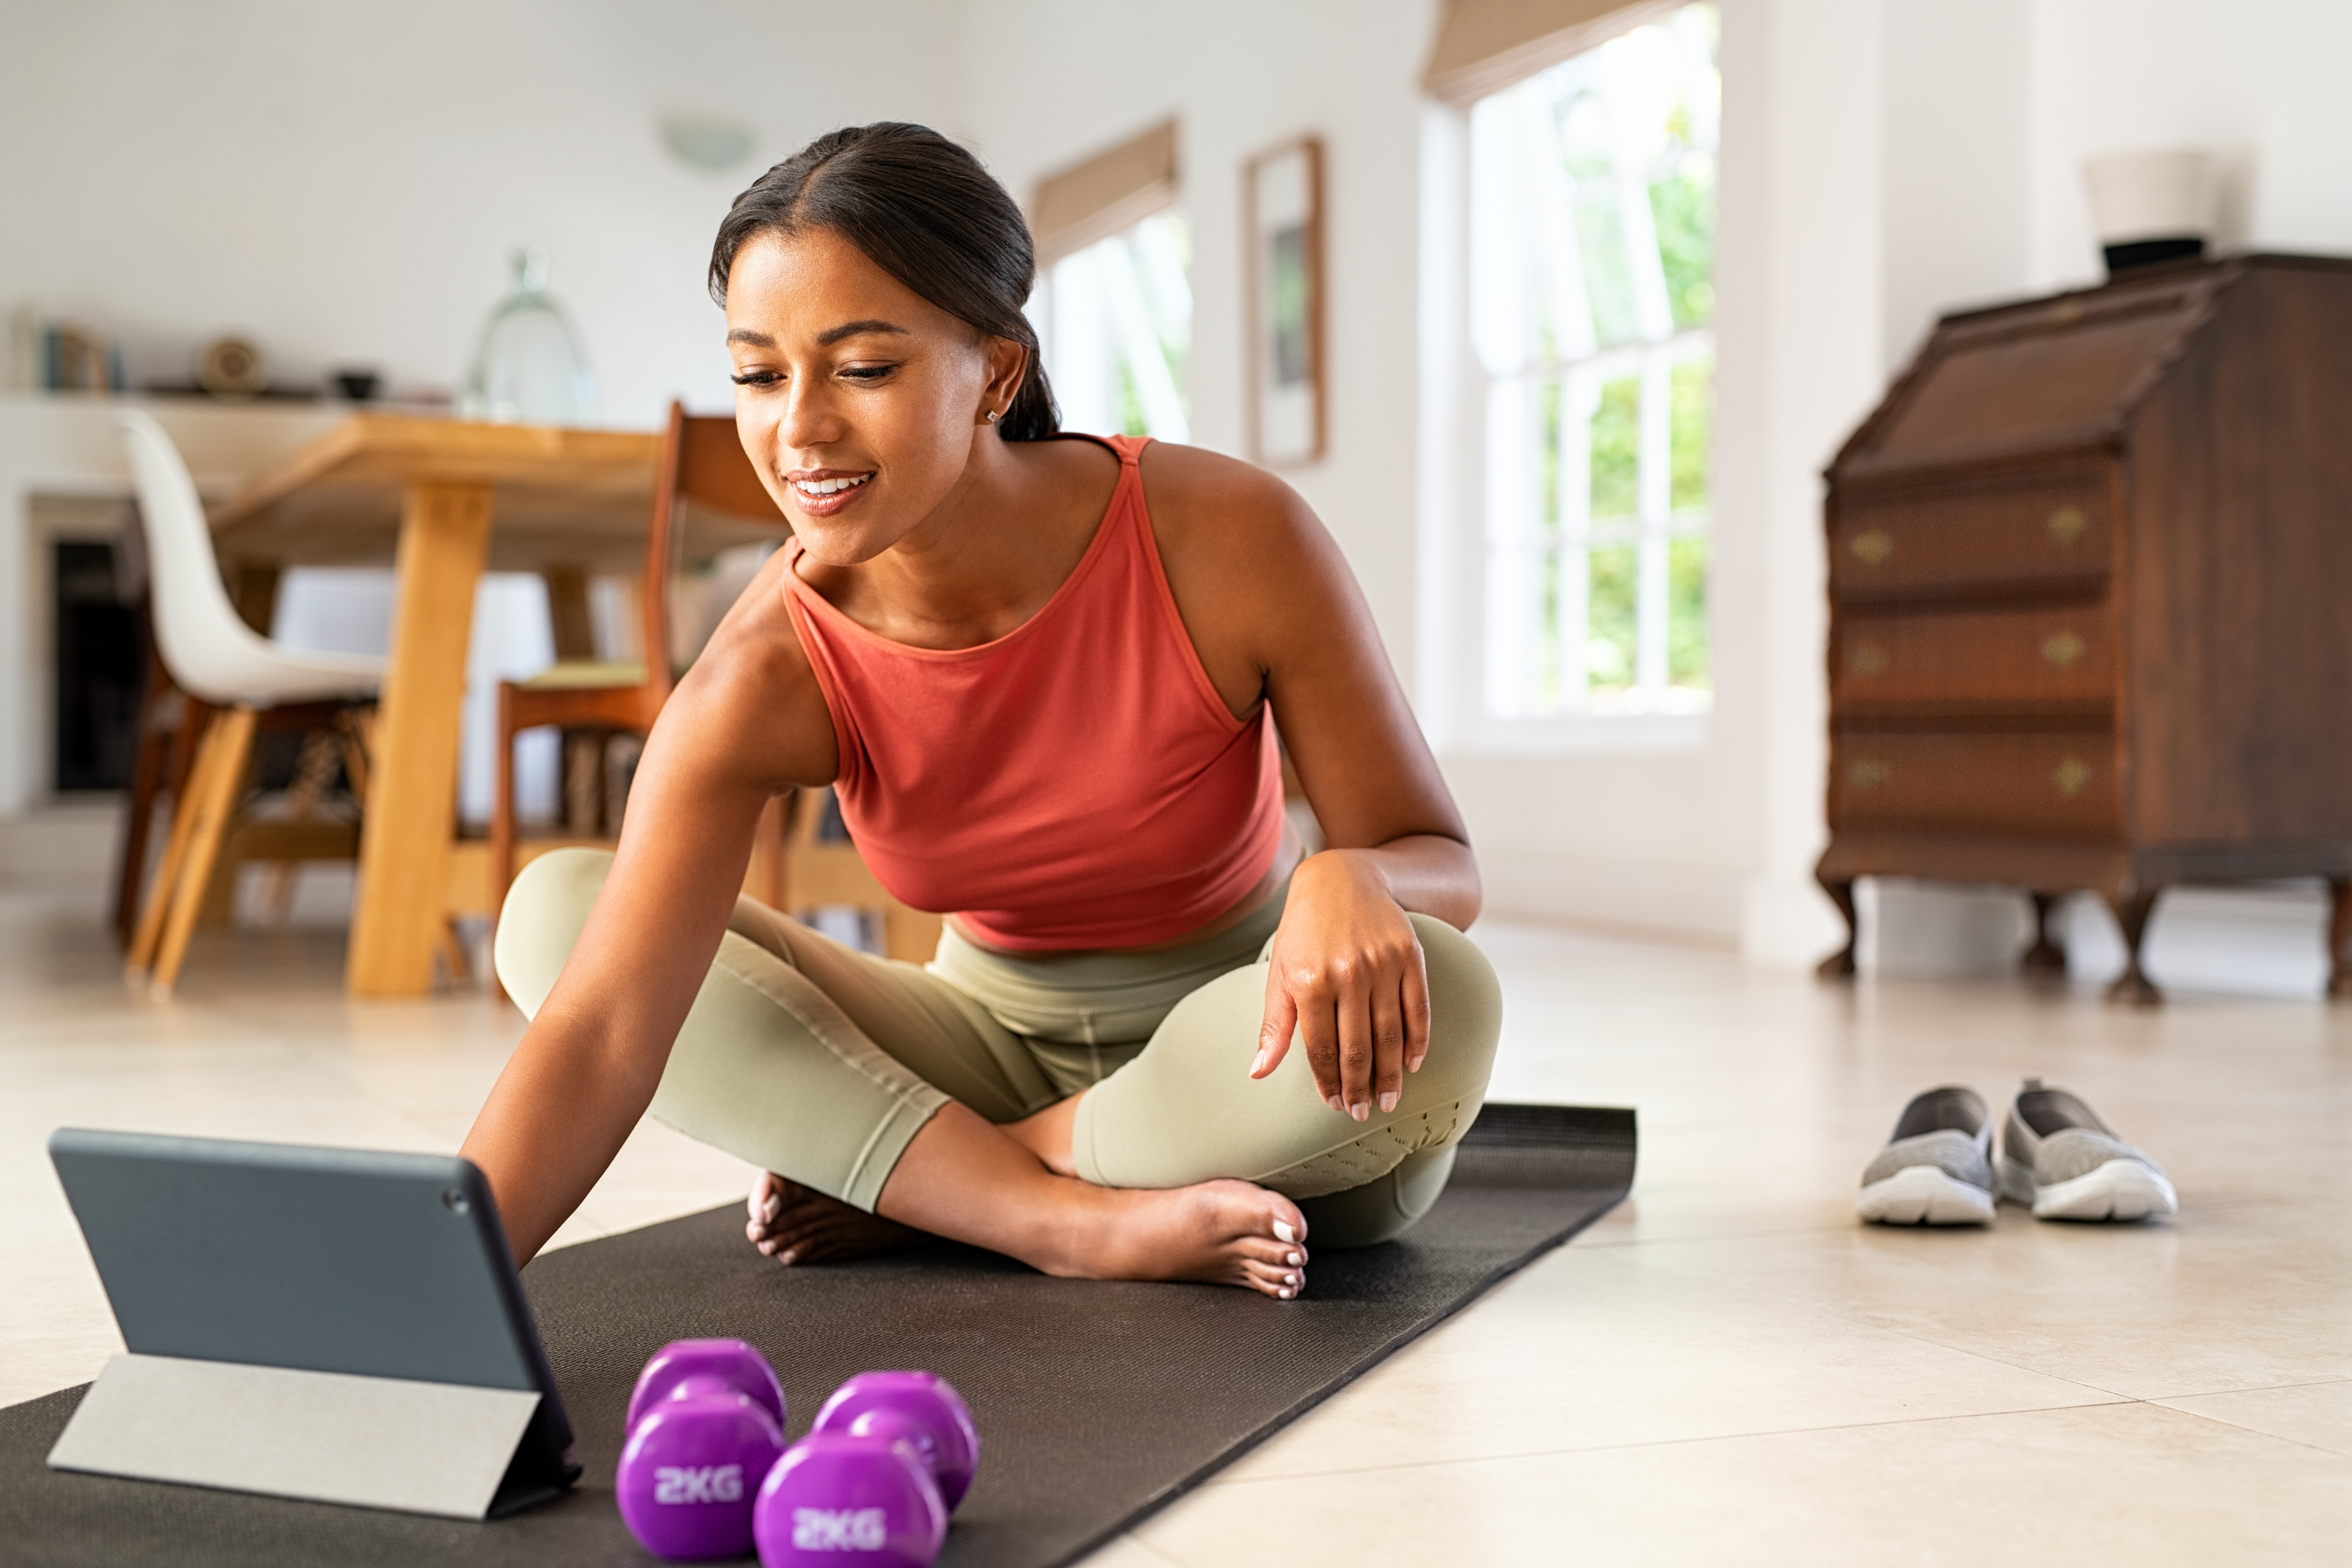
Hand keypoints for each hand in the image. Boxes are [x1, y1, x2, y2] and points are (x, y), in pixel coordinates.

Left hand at [1250, 850, 1431, 1119]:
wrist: (1341, 879)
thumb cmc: (1303, 932)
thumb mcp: (1279, 974)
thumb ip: (1274, 1026)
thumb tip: (1258, 1073)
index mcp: (1310, 981)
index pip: (1322, 1048)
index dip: (1329, 1081)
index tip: (1333, 1104)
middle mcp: (1348, 973)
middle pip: (1358, 1047)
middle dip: (1360, 1087)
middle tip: (1362, 1113)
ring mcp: (1383, 964)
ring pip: (1390, 1034)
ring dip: (1390, 1074)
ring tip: (1388, 1100)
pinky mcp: (1410, 955)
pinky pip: (1418, 1009)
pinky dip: (1417, 1041)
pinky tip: (1412, 1064)